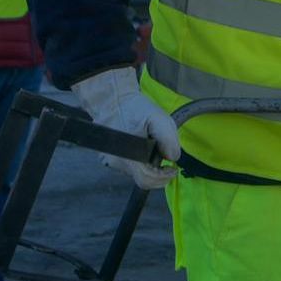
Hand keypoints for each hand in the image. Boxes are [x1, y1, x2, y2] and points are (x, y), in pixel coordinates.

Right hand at [71, 67, 181, 188]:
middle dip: (157, 169)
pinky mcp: (108, 157)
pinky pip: (128, 164)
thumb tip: (172, 158)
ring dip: (147, 163)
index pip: (147, 180)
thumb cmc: (135, 108)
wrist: (112, 99)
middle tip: (163, 152)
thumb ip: (169, 140)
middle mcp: (117, 162)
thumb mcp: (159, 119)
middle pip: (142, 176)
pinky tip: (141, 144)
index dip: (163, 178)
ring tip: (151, 143)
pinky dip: (138, 158)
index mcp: (128, 156)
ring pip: (135, 170)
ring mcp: (110, 161)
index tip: (172, 169)